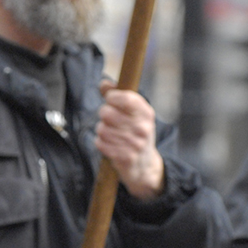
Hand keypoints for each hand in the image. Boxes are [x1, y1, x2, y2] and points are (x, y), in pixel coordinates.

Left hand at [95, 81, 164, 199]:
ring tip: (110, 133)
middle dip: (104, 115)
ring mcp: (135, 144)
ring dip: (102, 130)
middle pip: (107, 113)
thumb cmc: (136, 132)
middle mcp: (143, 128)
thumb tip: (104, 83)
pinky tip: (109, 144)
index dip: (113, 96)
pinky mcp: (125, 157)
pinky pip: (100, 143)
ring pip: (102, 129)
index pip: (127, 98)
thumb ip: (118, 95)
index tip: (110, 98)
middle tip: (110, 119)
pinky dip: (101, 143)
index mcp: (147, 113)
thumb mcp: (134, 113)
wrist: (145, 164)